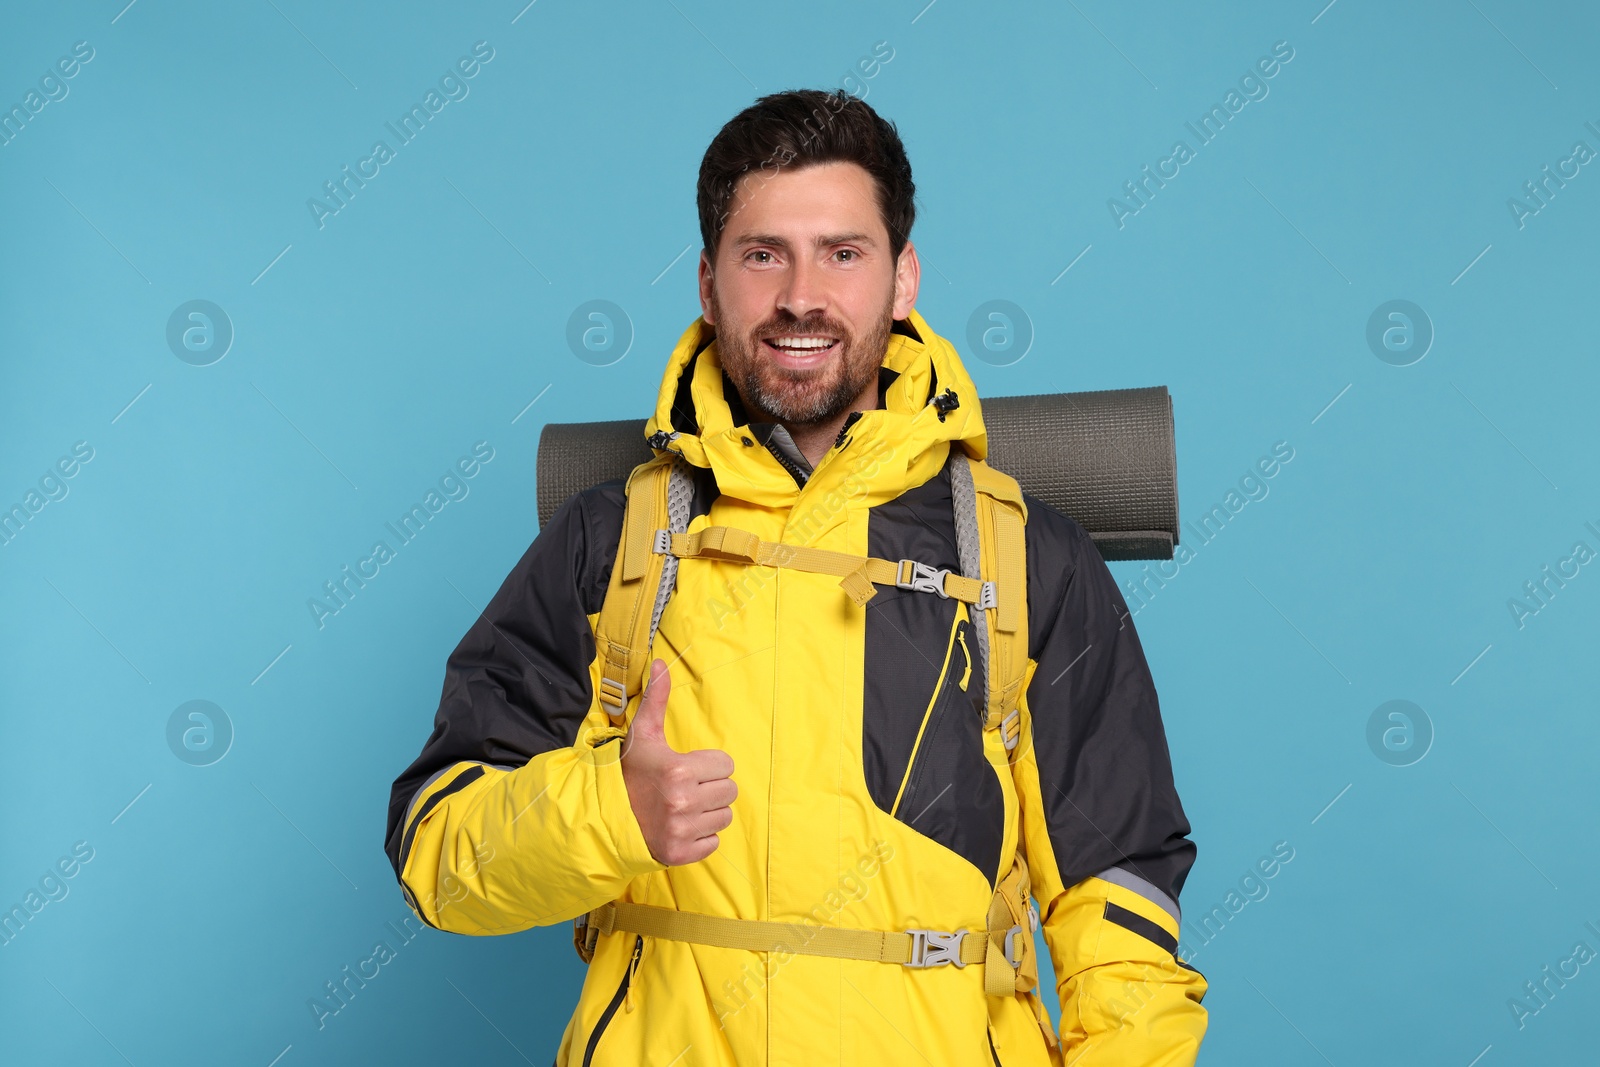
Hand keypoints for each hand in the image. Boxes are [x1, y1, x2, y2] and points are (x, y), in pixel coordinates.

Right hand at [620, 659, 735, 865]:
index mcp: (678, 770)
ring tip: (683, 806)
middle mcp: (683, 802)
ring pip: (724, 817)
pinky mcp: (680, 853)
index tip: (688, 768)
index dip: (709, 765)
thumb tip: (660, 662)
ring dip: (708, 812)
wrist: (603, 816)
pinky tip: (681, 827)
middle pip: (729, 792)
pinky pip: (713, 843)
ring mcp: (682, 830)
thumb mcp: (642, 734)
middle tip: (687, 787)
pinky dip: (701, 837)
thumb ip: (657, 699)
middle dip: (711, 788)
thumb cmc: (628, 773)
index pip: (726, 765)